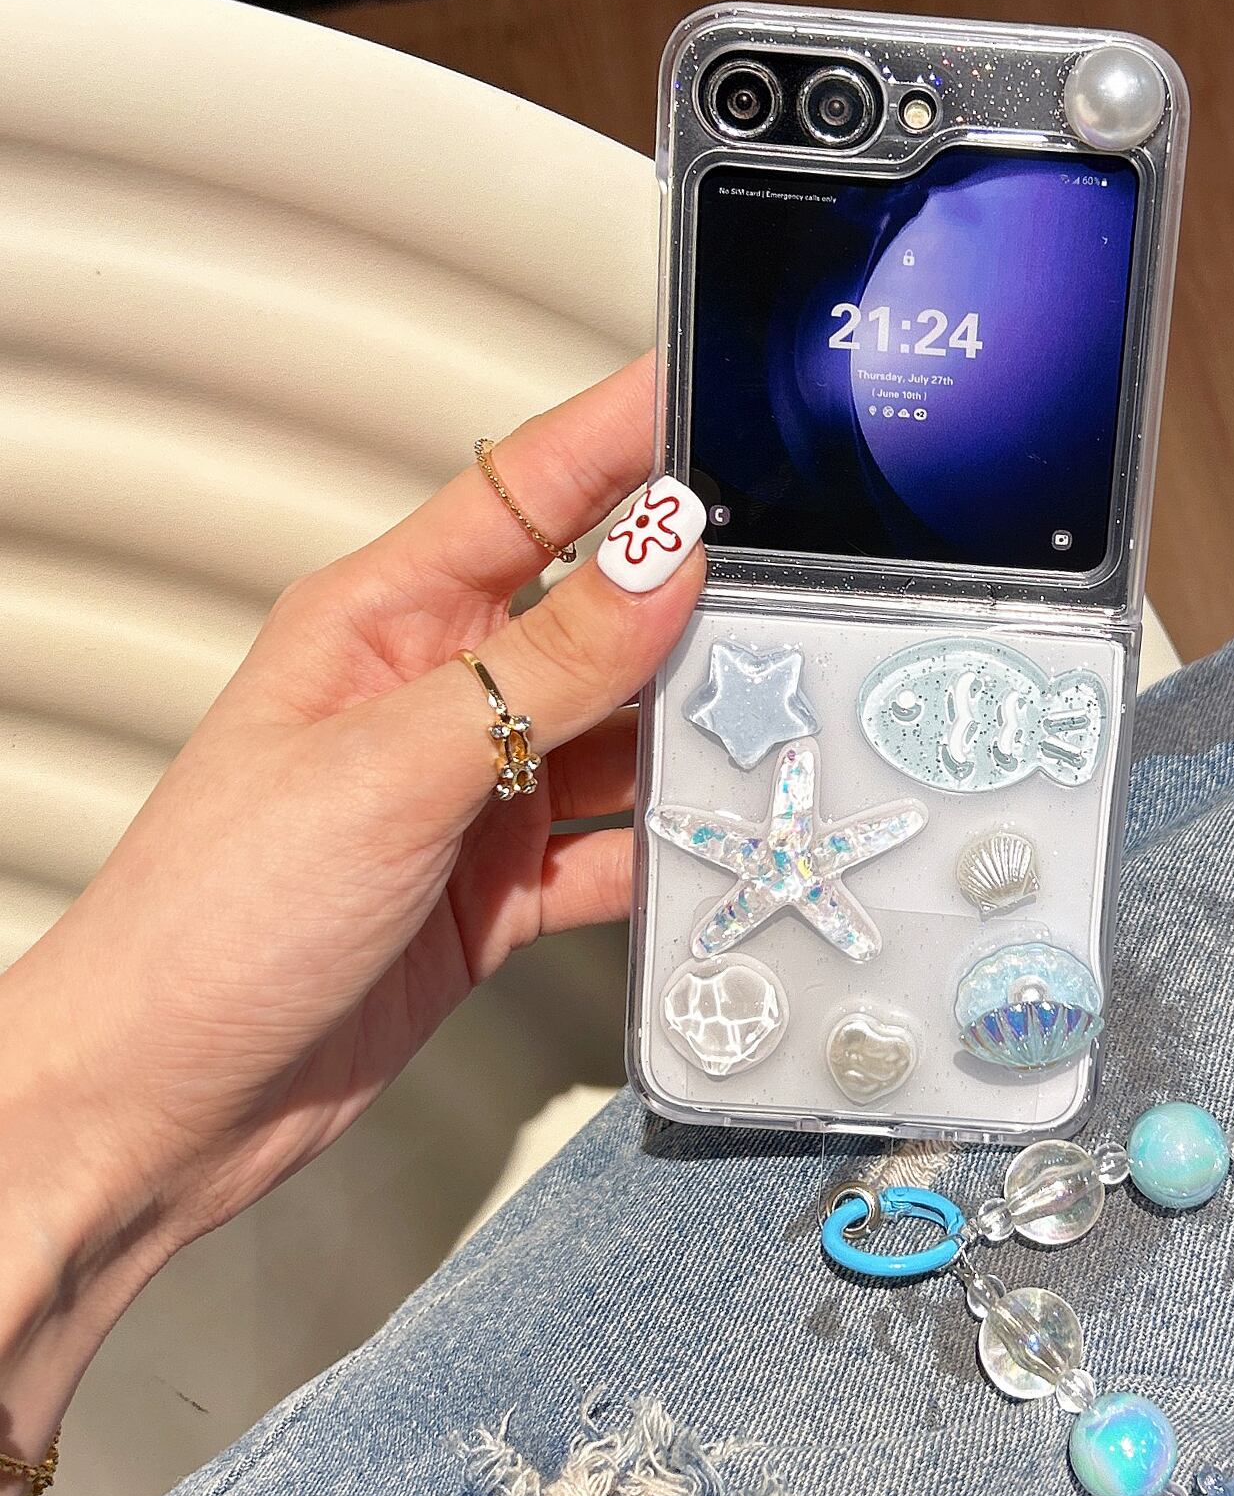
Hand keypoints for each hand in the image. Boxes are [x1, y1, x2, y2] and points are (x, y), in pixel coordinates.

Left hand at [1, 357, 703, 1273]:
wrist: (162, 1107)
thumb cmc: (210, 923)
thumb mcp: (390, 771)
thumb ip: (542, 666)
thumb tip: (663, 556)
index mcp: (386, 619)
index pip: (529, 489)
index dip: (626, 431)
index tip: (724, 388)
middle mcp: (440, 691)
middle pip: (601, 613)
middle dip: (700, 601)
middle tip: (808, 588)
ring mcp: (478, 789)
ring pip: (626, 733)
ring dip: (698, 738)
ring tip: (784, 728)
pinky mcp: (505, 885)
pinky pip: (619, 845)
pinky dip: (673, 852)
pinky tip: (722, 851)